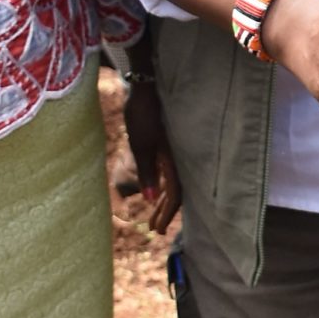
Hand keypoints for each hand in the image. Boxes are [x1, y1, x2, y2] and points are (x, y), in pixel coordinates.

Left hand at [124, 81, 181, 234]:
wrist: (145, 86)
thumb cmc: (142, 114)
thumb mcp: (140, 144)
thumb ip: (147, 171)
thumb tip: (152, 198)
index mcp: (173, 159)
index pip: (175, 193)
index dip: (167, 213)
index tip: (158, 230)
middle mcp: (177, 157)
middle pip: (176, 190)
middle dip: (166, 211)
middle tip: (155, 229)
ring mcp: (173, 151)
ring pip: (174, 182)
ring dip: (164, 200)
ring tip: (154, 216)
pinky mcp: (167, 144)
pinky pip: (170, 171)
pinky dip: (164, 186)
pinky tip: (157, 190)